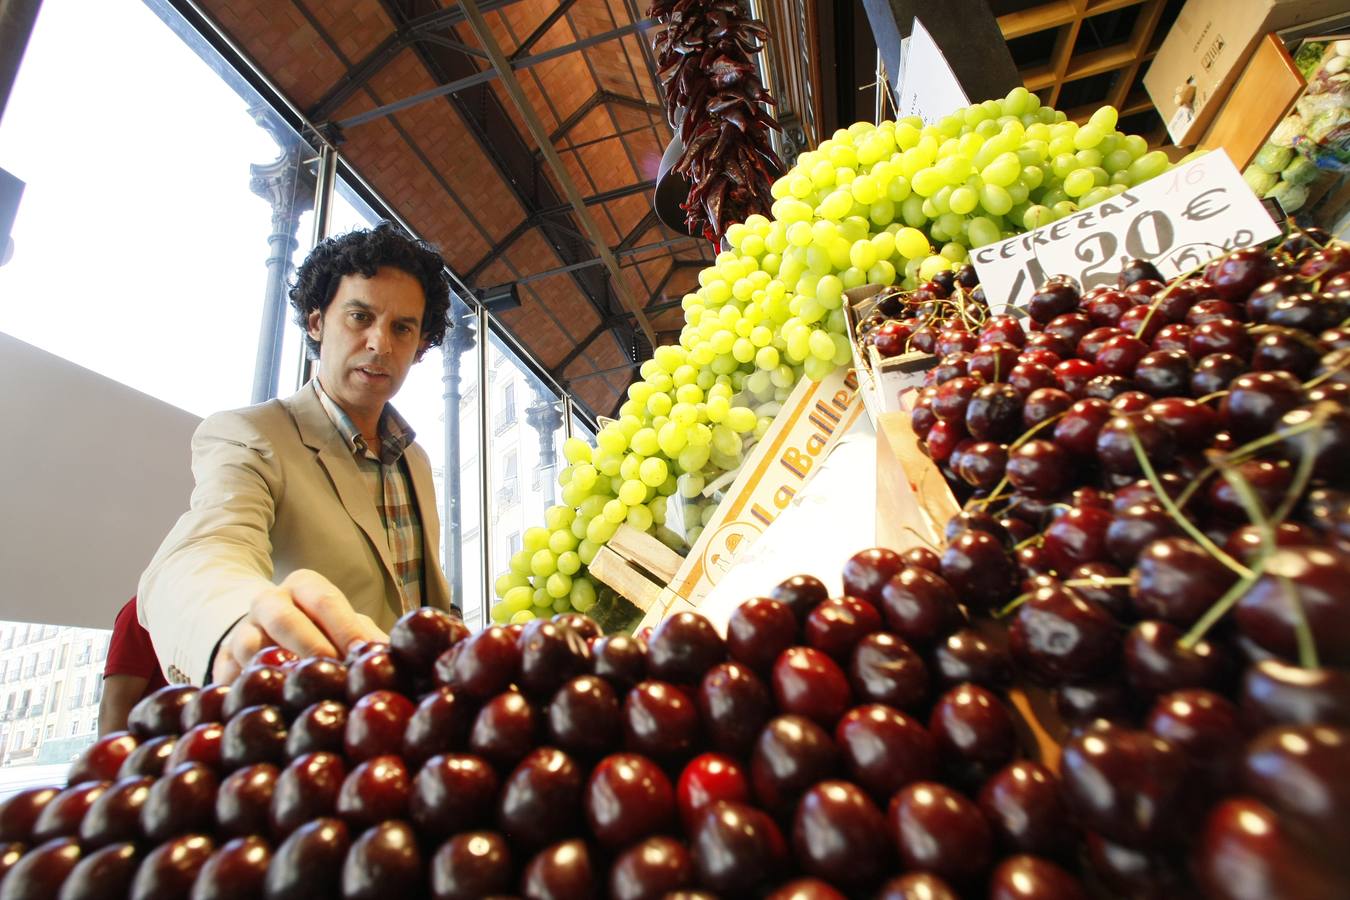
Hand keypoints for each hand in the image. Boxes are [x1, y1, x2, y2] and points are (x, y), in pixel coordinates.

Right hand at [212, 569, 386, 683]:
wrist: (265, 633)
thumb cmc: (321, 631)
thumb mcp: (344, 626)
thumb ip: (365, 638)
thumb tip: (392, 660)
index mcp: (304, 586)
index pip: (326, 601)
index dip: (346, 627)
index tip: (363, 653)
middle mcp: (269, 601)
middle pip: (286, 620)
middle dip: (311, 648)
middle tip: (334, 675)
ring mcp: (241, 630)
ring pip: (250, 647)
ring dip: (275, 671)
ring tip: (299, 694)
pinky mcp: (222, 661)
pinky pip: (228, 676)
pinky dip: (244, 692)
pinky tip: (266, 709)